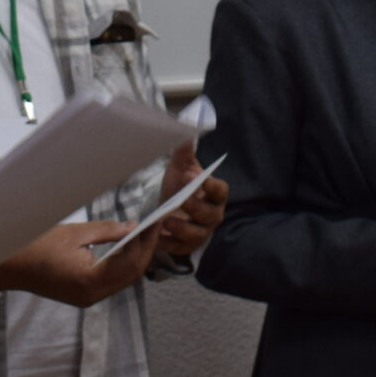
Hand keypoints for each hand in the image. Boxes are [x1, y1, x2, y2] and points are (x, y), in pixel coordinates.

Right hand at [0, 220, 156, 306]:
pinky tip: (127, 246)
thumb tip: (134, 227)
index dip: (147, 241)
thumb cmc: (36, 245)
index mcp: (90, 281)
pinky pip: (111, 281)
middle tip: (155, 224)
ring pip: (123, 279)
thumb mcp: (76, 233)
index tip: (157, 221)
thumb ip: (108, 231)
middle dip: (145, 249)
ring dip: (136, 257)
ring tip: (145, 232)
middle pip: (131, 274)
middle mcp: (92, 296)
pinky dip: (122, 264)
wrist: (8, 265)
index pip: (131, 262)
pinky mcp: (82, 296)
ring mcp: (87, 299)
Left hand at [155, 142, 229, 260]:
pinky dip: (167, 244)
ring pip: (196, 234)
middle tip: (181, 198)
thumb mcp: (181, 166)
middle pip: (209, 214)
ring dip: (182, 228)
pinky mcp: (185, 246)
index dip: (210, 185)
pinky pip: (178, 248)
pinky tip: (155, 237)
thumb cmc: (180, 184)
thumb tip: (186, 128)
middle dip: (195, 207)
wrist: (169, 205)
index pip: (220, 190)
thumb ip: (185, 151)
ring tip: (165, 221)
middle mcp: (212, 215)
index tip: (197, 177)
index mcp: (216, 194)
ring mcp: (200, 232)